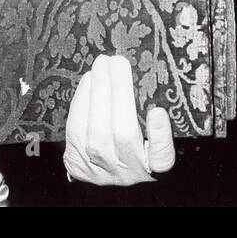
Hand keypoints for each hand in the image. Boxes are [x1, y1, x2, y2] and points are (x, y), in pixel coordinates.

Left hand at [63, 54, 176, 184]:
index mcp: (156, 169)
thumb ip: (157, 125)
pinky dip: (80, 102)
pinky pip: (75, 132)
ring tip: (101, 66)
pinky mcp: (78, 166)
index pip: (162, 160)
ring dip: (96, 92)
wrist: (109, 176)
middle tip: (117, 61)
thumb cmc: (138, 149)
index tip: (157, 111)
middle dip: (118, 92)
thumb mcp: (156, 142)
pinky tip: (88, 81)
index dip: (160, 137)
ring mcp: (100, 172)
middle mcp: (129, 175)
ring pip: (95, 133)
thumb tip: (152, 96)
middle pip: (123, 135)